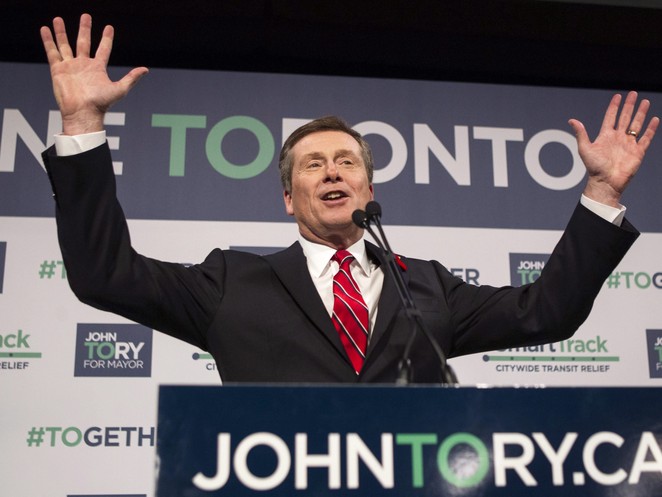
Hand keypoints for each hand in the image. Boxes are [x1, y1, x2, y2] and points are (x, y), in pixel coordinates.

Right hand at [40, 13, 147, 134]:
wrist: (83, 112)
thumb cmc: (102, 104)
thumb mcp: (120, 89)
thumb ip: (132, 78)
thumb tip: (145, 69)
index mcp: (98, 68)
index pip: (103, 49)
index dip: (106, 38)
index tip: (109, 27)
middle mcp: (84, 65)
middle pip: (84, 42)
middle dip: (85, 29)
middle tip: (86, 15)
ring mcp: (70, 67)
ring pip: (65, 45)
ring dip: (62, 32)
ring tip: (58, 18)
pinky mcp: (58, 70)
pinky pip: (52, 52)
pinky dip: (48, 41)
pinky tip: (45, 29)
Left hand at [569, 91, 658, 206]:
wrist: (606, 182)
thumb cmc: (594, 167)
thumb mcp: (585, 149)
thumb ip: (581, 134)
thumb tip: (572, 120)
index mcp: (605, 136)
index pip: (611, 117)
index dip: (614, 106)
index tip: (618, 96)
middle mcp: (618, 138)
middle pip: (625, 117)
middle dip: (630, 106)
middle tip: (634, 94)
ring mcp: (628, 144)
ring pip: (636, 125)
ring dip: (641, 113)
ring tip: (645, 102)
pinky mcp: (638, 152)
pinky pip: (646, 138)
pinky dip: (650, 129)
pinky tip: (654, 119)